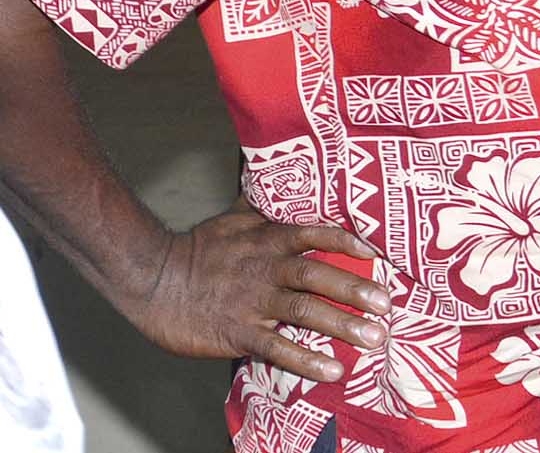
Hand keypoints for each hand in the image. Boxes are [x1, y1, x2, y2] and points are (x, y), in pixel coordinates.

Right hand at [119, 197, 390, 382]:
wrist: (152, 278)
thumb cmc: (199, 249)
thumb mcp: (236, 217)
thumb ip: (266, 201)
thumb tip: (278, 170)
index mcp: (270, 239)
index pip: (316, 234)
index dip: (347, 242)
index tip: (377, 252)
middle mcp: (267, 268)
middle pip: (318, 276)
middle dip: (356, 290)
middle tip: (388, 305)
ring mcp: (253, 301)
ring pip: (305, 312)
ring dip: (343, 325)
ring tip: (374, 338)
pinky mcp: (238, 332)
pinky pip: (277, 348)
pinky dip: (306, 359)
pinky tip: (332, 369)